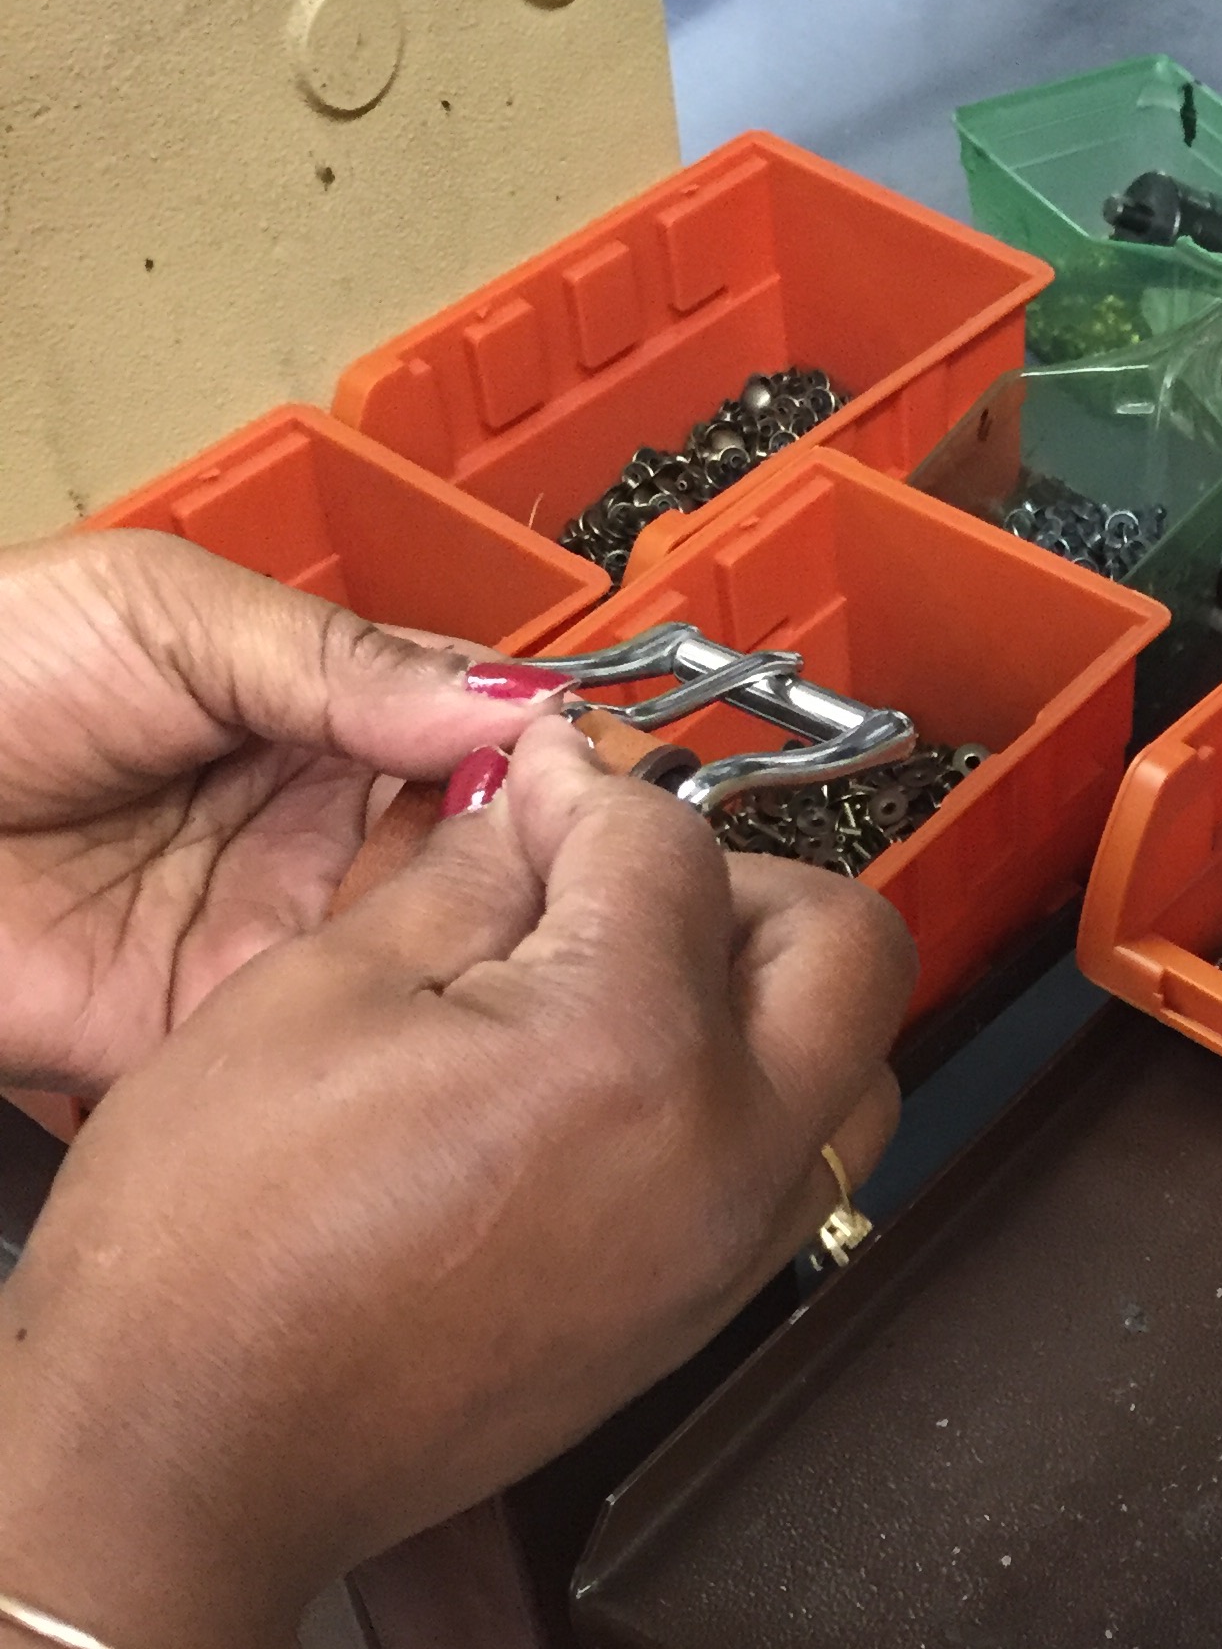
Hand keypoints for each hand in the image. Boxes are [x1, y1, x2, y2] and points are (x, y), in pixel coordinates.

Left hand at [0, 529, 582, 1095]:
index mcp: (319, 711)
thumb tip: (517, 696)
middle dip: (567, 857)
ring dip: (515, 940)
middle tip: (633, 863)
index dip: (564, 752)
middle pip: (494, 850)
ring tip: (578, 927)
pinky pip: (361, 1037)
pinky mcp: (242, 1027)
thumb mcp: (162, 610)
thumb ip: (340, 658)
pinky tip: (479, 997)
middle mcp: (327, 827)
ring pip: (453, 948)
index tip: (631, 773)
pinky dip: (427, 1024)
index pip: (485, 734)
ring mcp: (293, 933)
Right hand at [0, 713, 912, 1606]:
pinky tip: (634, 1086)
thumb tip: (540, 808)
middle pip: (847, 945)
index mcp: (630, 1049)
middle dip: (747, 880)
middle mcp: (726, 1152)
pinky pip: (804, 1169)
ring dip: (779, 998)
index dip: (587, 792)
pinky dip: (757, 1100)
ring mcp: (736, 1244)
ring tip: (640, 985)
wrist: (202, 1449)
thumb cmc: (219, 1250)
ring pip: (857, 1068)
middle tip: (626, 879)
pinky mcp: (714, 1308)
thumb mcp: (320, 989)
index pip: (675, 846)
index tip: (536, 792)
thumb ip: (470, 873)